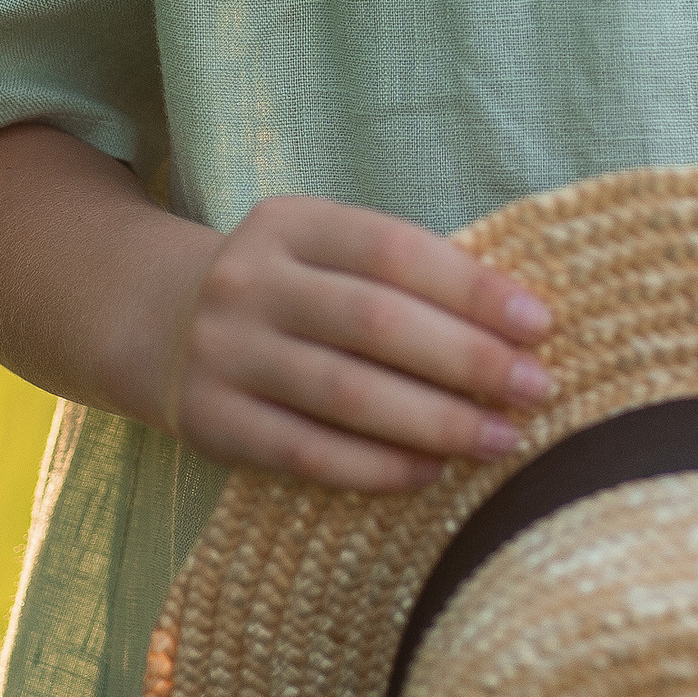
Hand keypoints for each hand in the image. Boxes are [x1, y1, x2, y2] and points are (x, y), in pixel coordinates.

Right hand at [166, 194, 555, 493]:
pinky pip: (306, 453)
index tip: (540, 323)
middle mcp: (248, 282)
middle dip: (467, 359)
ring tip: (502, 438)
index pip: (392, 249)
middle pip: (374, 322)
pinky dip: (377, 467)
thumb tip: (519, 323)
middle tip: (536, 388)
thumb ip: (405, 275)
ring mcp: (223, 353)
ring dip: (435, 420)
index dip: (471, 288)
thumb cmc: (288, 292)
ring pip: (344, 393)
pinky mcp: (210, 421)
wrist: (158, 325)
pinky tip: (431, 472)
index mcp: (289, 223)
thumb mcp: (326, 254)